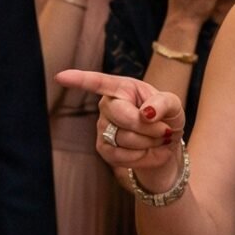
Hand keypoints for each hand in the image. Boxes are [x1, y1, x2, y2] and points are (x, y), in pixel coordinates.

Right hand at [57, 69, 185, 187]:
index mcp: (122, 88)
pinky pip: (122, 156)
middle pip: (124, 117)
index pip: (99, 82)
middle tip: (165, 130)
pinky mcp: (104, 149)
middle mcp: (107, 105)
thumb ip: (163, 103)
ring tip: (158, 140)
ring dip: (150, 143)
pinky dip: (143, 157)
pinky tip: (150, 151)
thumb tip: (146, 113)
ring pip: (126, 139)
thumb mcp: (173, 104)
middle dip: (150, 128)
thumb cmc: (166, 117)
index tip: (60, 77)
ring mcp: (102, 128)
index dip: (79, 80)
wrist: (165, 144)